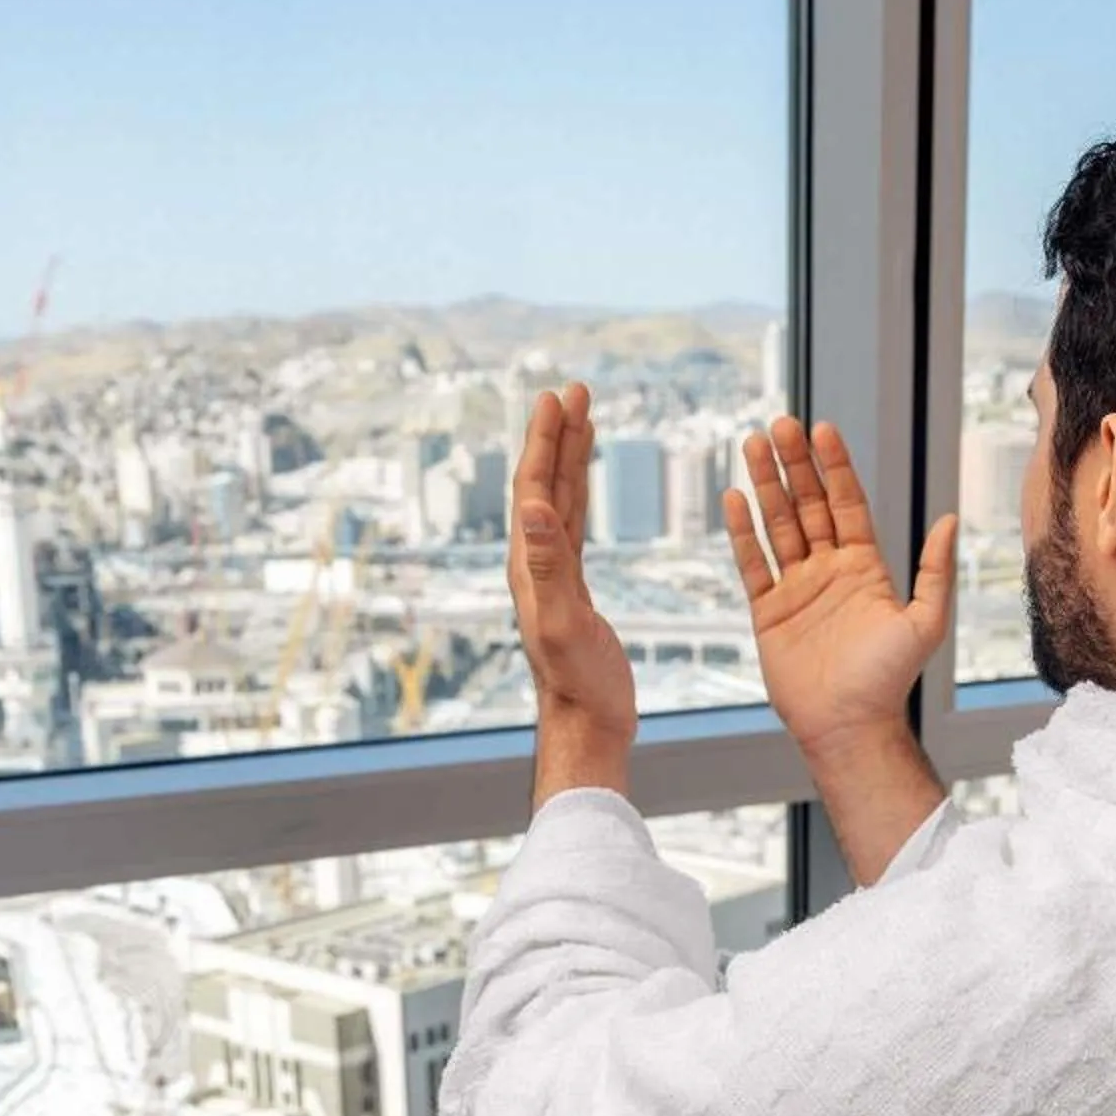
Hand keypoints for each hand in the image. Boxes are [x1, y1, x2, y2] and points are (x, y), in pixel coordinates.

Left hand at [508, 383, 635, 743]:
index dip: (544, 442)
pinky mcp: (574, 589)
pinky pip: (576, 527)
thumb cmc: (577, 683)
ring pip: (561, 501)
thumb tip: (534, 507)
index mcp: (529, 565)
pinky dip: (581, 495)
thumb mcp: (562, 622)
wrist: (587, 724)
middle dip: (557, 436)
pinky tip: (586, 484)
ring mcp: (553, 575)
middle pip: (544, 485)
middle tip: (574, 390)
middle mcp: (535, 563)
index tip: (558, 397)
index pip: (533, 489)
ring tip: (584, 417)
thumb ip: (547, 566)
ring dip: (570, 458)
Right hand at [723, 415, 956, 755]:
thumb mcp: (925, 622)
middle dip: (794, 465)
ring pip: (778, 526)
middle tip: (780, 425)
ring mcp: (796, 589)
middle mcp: (829, 571)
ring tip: (753, 444)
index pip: (847, 503)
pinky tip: (734, 497)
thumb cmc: (890, 680)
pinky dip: (742, 532)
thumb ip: (935, 570)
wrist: (849, 726)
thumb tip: (951, 518)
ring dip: (766, 486)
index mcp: (865, 567)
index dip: (835, 467)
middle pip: (808, 505)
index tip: (823, 430)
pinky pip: (752, 564)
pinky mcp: (768, 612)